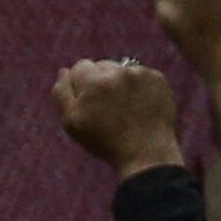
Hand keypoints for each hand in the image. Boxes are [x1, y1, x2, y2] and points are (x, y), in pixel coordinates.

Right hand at [53, 58, 184, 179]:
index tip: (90, 104)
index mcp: (93, 80)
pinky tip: (139, 105)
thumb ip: (62, 93)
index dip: (82, 86)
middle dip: (101, 82)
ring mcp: (140, 73)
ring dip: (120, 82)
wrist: (146, 154)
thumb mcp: (72, 123)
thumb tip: (64, 71)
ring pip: (121, 69)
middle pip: (101, 66)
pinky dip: (139, 86)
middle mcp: (118, 71)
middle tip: (108, 108)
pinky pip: (141, 75)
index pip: (80, 67)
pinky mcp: (158, 78)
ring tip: (124, 108)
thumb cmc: (105, 141)